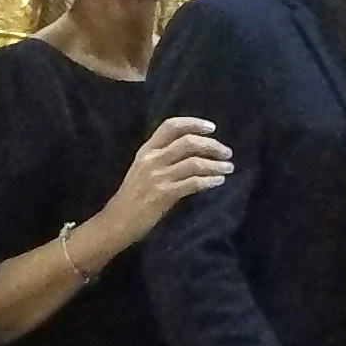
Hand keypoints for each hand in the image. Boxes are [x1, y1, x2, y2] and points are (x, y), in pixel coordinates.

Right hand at [99, 116, 232, 249]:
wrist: (117, 222)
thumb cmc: (132, 197)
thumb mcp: (142, 169)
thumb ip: (162, 158)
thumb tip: (193, 152)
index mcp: (146, 150)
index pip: (171, 126)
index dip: (193, 123)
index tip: (212, 128)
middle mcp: (152, 160)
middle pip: (188, 142)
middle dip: (212, 145)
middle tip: (227, 152)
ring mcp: (157, 177)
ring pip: (194, 163)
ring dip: (216, 164)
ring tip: (228, 168)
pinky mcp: (164, 195)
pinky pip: (193, 183)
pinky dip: (209, 181)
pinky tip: (218, 181)